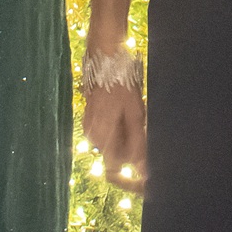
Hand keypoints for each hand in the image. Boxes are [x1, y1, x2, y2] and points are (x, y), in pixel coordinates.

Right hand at [83, 77, 147, 194]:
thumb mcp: (135, 113)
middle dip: (129, 148)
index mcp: (102, 136)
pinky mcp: (89, 122)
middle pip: (113, 157)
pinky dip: (115, 129)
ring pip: (110, 145)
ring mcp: (89, 129)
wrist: (104, 62)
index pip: (114, 169)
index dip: (128, 168)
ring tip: (130, 116)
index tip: (141, 160)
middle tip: (139, 126)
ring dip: (123, 138)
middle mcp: (92, 137)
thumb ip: (138, 143)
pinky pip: (105, 135)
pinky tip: (121, 113)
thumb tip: (143, 169)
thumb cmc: (122, 85)